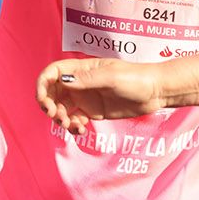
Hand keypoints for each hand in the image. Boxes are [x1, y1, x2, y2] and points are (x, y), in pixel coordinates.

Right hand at [36, 57, 164, 134]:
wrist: (155, 92)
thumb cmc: (136, 78)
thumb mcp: (111, 77)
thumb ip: (87, 80)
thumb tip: (62, 81)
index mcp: (82, 69)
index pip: (53, 72)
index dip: (42, 84)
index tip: (43, 100)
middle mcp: (80, 82)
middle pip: (52, 91)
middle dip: (48, 104)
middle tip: (56, 116)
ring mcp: (86, 97)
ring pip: (61, 107)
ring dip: (60, 117)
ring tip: (71, 125)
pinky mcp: (93, 111)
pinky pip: (74, 119)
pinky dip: (73, 126)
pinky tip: (81, 130)